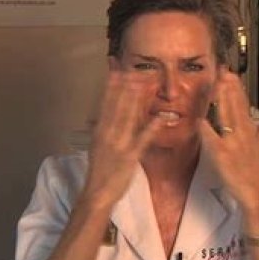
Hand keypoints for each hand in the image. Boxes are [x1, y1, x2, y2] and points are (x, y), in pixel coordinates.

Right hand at [82, 71, 161, 208]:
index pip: (105, 102)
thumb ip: (105, 129)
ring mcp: (118, 143)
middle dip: (125, 84)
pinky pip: (143, 138)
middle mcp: (107, 133)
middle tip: (133, 66)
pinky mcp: (130, 155)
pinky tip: (162, 115)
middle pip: (117, 104)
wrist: (97, 193)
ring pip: (128, 116)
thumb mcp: (100, 145)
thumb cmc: (102, 170)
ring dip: (136, 97)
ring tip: (144, 80)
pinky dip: (152, 126)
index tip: (117, 68)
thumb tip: (107, 115)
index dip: (111, 84)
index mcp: (100, 130)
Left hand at [199, 69, 258, 212]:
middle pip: (236, 107)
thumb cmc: (257, 174)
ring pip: (226, 117)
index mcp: (251, 132)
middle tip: (224, 72)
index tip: (232, 76)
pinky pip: (213, 139)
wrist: (255, 193)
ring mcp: (233, 144)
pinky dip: (207, 129)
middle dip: (230, 88)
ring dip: (222, 101)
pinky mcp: (222, 155)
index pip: (244, 105)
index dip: (238, 90)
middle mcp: (243, 134)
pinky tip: (200, 119)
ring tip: (217, 85)